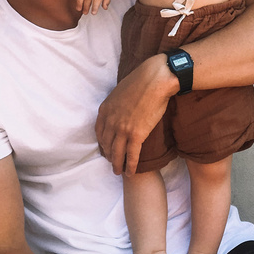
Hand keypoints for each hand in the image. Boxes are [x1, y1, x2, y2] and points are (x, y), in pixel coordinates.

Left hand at [96, 55, 177, 174]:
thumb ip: (117, 103)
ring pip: (116, 153)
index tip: (105, 149)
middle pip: (106, 144)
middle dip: (108, 155)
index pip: (99, 132)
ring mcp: (122, 129)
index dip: (102, 143)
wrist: (155, 80)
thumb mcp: (120, 91)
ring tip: (118, 171)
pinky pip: (131, 155)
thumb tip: (120, 107)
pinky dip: (129, 166)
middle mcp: (111, 121)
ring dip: (116, 164)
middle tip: (112, 162)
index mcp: (105, 110)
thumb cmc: (141, 81)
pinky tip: (130, 173)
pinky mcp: (136, 135)